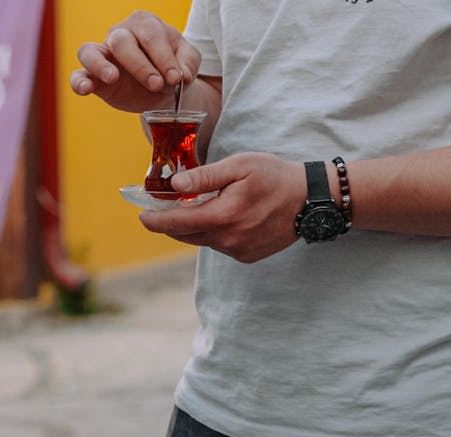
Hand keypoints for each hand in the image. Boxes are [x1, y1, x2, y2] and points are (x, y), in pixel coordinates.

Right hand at [69, 10, 200, 111]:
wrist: (164, 89)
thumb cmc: (172, 68)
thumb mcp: (188, 61)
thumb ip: (189, 63)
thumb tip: (183, 75)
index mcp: (145, 24)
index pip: (151, 35)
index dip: (164, 57)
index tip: (176, 78)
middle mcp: (120, 35)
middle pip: (122, 41)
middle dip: (141, 65)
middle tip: (157, 84)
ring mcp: (104, 55)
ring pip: (90, 51)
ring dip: (101, 65)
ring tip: (114, 78)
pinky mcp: (95, 78)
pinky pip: (79, 75)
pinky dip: (79, 81)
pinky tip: (86, 89)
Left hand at [139, 153, 306, 262]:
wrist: (310, 200)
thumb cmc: (275, 177)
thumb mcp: (239, 166)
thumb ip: (205, 177)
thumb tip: (175, 187)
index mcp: (223, 216)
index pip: (176, 223)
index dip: (155, 220)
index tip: (141, 216)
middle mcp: (228, 239)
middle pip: (185, 235)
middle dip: (170, 223)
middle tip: (161, 209)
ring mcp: (238, 251)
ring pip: (202, 240)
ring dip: (193, 226)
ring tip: (195, 208)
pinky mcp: (247, 256)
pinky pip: (219, 245)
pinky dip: (212, 233)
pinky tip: (222, 217)